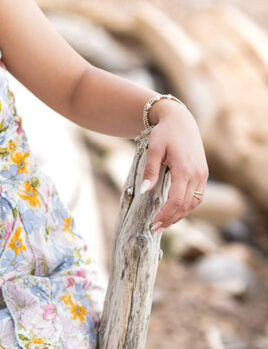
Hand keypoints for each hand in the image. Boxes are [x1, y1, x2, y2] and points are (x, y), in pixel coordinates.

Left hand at [140, 100, 208, 231]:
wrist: (180, 120)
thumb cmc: (164, 133)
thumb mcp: (153, 149)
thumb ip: (150, 170)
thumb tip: (145, 190)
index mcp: (185, 169)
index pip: (177, 201)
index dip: (166, 214)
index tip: (153, 223)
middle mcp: (197, 174)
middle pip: (186, 205)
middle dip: (171, 219)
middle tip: (156, 228)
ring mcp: (202, 174)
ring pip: (195, 202)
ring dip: (181, 215)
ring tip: (165, 223)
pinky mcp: (203, 173)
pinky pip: (198, 195)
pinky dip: (188, 206)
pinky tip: (176, 210)